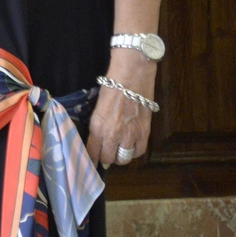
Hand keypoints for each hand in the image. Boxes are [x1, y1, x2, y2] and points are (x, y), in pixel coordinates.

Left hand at [87, 47, 156, 166]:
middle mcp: (113, 134)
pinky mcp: (145, 132)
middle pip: (108, 159)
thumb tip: (97, 138)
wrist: (132, 74)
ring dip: (120, 157)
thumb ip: (97, 124)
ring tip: (118, 151)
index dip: (90, 159)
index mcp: (97, 126)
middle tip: (105, 154)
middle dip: (105, 158)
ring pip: (124, 158)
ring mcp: (130, 134)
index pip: (92, 152)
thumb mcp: (97, 106)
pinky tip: (131, 146)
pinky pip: (139, 151)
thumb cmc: (111, 85)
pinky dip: (135, 151)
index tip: (90, 162)